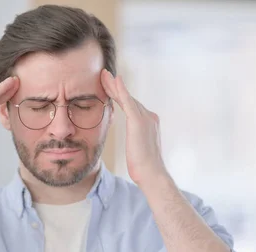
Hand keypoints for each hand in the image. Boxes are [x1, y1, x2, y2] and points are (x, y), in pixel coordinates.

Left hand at [100, 69, 166, 187]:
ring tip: (103, 74)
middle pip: (128, 98)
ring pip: (126, 97)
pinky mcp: (138, 121)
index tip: (110, 87)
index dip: (120, 95)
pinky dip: (121, 89)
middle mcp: (149, 117)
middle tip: (104, 74)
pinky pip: (127, 101)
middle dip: (115, 86)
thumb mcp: (138, 150)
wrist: (151, 173)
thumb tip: (133, 143)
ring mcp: (145, 117)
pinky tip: (115, 79)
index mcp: (148, 122)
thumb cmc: (144, 167)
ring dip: (114, 85)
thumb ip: (136, 140)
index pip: (131, 105)